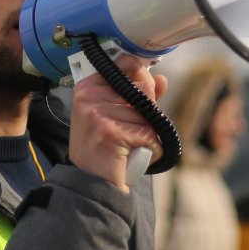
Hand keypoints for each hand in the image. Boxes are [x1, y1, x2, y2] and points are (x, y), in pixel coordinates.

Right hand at [67, 55, 168, 191]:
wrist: (91, 183)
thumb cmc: (105, 149)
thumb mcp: (116, 117)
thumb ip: (139, 97)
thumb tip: (161, 80)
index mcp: (87, 87)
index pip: (126, 66)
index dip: (142, 79)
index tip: (145, 91)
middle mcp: (89, 96)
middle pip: (142, 89)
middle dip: (148, 112)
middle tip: (132, 131)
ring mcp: (97, 113)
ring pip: (148, 113)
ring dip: (149, 134)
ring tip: (131, 146)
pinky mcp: (110, 131)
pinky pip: (149, 133)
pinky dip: (152, 148)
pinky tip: (137, 156)